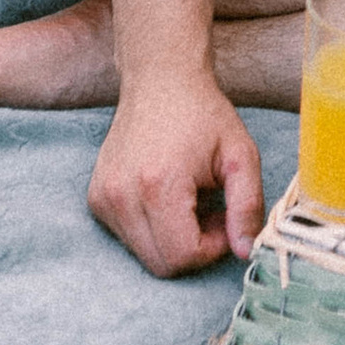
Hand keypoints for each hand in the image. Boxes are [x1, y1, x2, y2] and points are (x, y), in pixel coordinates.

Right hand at [88, 68, 264, 275]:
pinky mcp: (96, 198)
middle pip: (161, 264)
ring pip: (144, 255)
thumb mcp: (241, 154)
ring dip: (173, 240)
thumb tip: (245, 251)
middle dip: (194, 248)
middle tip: (212, 211)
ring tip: (191, 201)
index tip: (225, 217)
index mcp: (158, 185)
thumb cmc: (203, 115)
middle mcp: (122, 195)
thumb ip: (247, 206)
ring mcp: (104, 198)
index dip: (213, 247)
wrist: (160, 80)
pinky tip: (167, 197)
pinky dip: (153, 229)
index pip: (183, 256)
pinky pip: (128, 237)